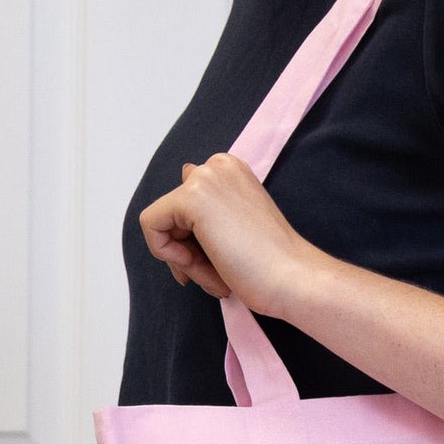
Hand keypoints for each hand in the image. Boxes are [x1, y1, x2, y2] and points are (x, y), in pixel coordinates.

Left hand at [138, 155, 319, 316]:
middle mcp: (217, 165)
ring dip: (185, 260)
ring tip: (218, 276)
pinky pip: (151, 226)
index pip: (186, 204)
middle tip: (219, 275)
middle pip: (172, 213)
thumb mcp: (237, 228)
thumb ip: (207, 213)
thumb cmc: (272, 265)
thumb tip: (179, 198)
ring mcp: (205, 178)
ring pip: (163, 223)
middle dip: (188, 252)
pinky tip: (199, 267)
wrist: (293, 278)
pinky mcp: (191, 197)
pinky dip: (168, 255)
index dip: (194, 241)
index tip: (218, 264)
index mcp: (231, 170)